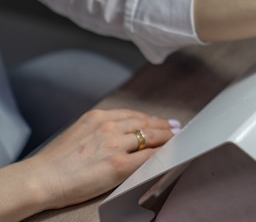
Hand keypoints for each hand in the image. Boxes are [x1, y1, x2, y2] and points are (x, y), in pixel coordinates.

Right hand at [0, 109, 178, 220]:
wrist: (42, 178)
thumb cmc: (56, 162)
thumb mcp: (80, 132)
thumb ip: (101, 129)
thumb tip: (123, 133)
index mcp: (98, 117)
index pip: (133, 115)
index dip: (150, 119)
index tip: (160, 121)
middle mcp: (109, 126)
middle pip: (145, 123)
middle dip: (163, 126)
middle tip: (176, 127)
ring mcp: (115, 144)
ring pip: (150, 137)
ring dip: (166, 137)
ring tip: (176, 139)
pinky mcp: (119, 164)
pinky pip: (148, 156)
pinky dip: (161, 153)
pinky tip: (168, 153)